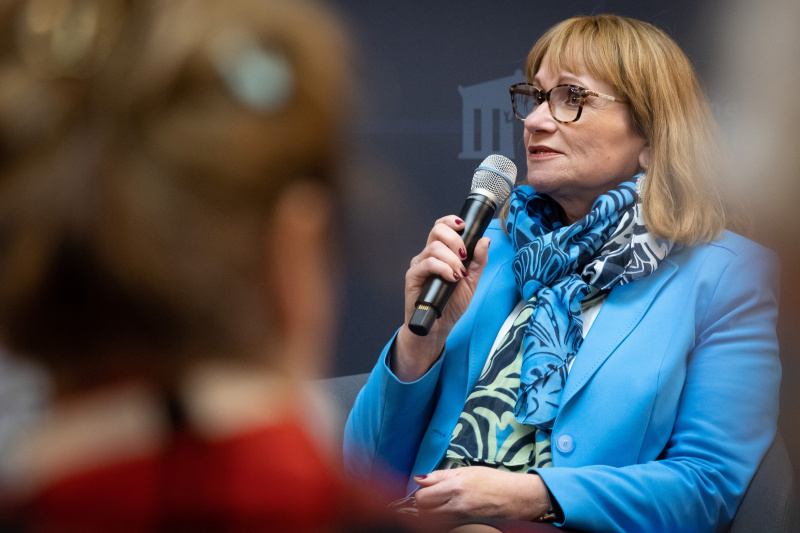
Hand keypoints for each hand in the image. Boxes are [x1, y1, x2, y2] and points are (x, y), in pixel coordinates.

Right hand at [392, 215, 490, 381]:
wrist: (439, 326)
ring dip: (452, 259)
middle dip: (455, 239)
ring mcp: (419, 265)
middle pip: (437, 230)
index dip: (451, 221)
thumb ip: (478, 261)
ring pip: (434, 247)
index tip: (463, 226)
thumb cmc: (452, 303)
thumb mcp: (472, 281)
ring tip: (459, 275)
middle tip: (464, 257)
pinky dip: (442, 268)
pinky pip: (427, 263)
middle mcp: (428, 255)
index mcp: (441, 252)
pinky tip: (451, 278)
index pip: (442, 226)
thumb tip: (485, 239)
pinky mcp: (413, 276)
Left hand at [413, 467, 549, 521]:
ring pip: (433, 521)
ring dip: (432, 513)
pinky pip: (445, 525)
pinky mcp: (465, 527)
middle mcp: (456, 506)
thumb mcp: (466, 471)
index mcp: (455, 487)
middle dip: (425, 504)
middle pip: (424, 512)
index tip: (427, 489)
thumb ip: (440, 476)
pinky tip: (451, 512)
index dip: (421, 493)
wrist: (516, 498)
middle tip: (434, 497)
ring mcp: (461, 520)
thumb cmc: (493, 481)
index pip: (422, 497)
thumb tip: (419, 479)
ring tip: (443, 504)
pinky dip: (443, 520)